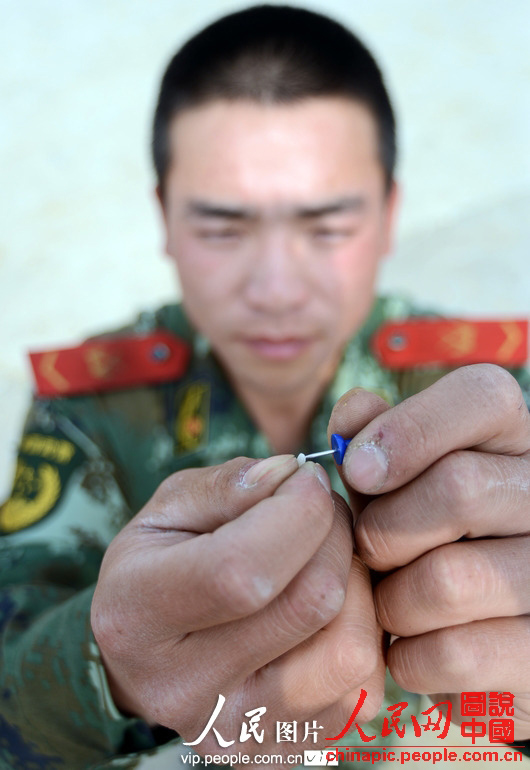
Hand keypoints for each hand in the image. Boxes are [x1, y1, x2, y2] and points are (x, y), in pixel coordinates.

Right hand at [91, 455, 383, 759]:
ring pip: (350, 652)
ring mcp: (238, 732)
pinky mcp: (282, 749)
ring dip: (358, 585)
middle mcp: (183, 690)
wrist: (150, 653)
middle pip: (310, 605)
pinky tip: (332, 608)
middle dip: (335, 535)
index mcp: (137, 616)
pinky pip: (363, 688)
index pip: (243, 571)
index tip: (306, 478)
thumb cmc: (161, 565)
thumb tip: (293, 477)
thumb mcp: (170, 509)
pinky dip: (362, 633)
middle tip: (321, 510)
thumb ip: (228, 486)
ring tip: (330, 558)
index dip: (297, 512)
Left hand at [329, 364, 529, 738]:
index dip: (409, 429)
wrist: (474, 639)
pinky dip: (408, 656)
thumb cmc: (420, 540)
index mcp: (513, 442)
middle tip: (369, 549)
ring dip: (390, 599)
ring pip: (447, 579)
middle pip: (459, 487)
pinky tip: (411, 646)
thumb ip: (372, 440)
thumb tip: (353, 414)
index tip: (357, 469)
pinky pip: (453, 654)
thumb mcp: (394, 483)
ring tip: (390, 600)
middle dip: (384, 527)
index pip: (485, 396)